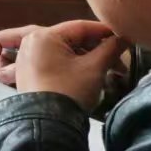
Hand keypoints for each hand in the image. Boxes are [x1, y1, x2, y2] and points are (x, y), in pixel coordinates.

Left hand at [10, 20, 130, 110]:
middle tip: (117, 61)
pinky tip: (89, 72)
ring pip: (62, 50)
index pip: (79, 27)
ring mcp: (26, 58)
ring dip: (85, 57)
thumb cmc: (70, 90)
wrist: (47, 124)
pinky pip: (51, 60)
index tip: (124, 38)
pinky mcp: (27, 72)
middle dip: (96, 48)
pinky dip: (70, 64)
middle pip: (70, 38)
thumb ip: (110, 49)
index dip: (104, 31)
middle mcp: (30, 42)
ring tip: (108, 70)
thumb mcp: (94, 68)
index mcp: (43, 36)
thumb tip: (123, 37)